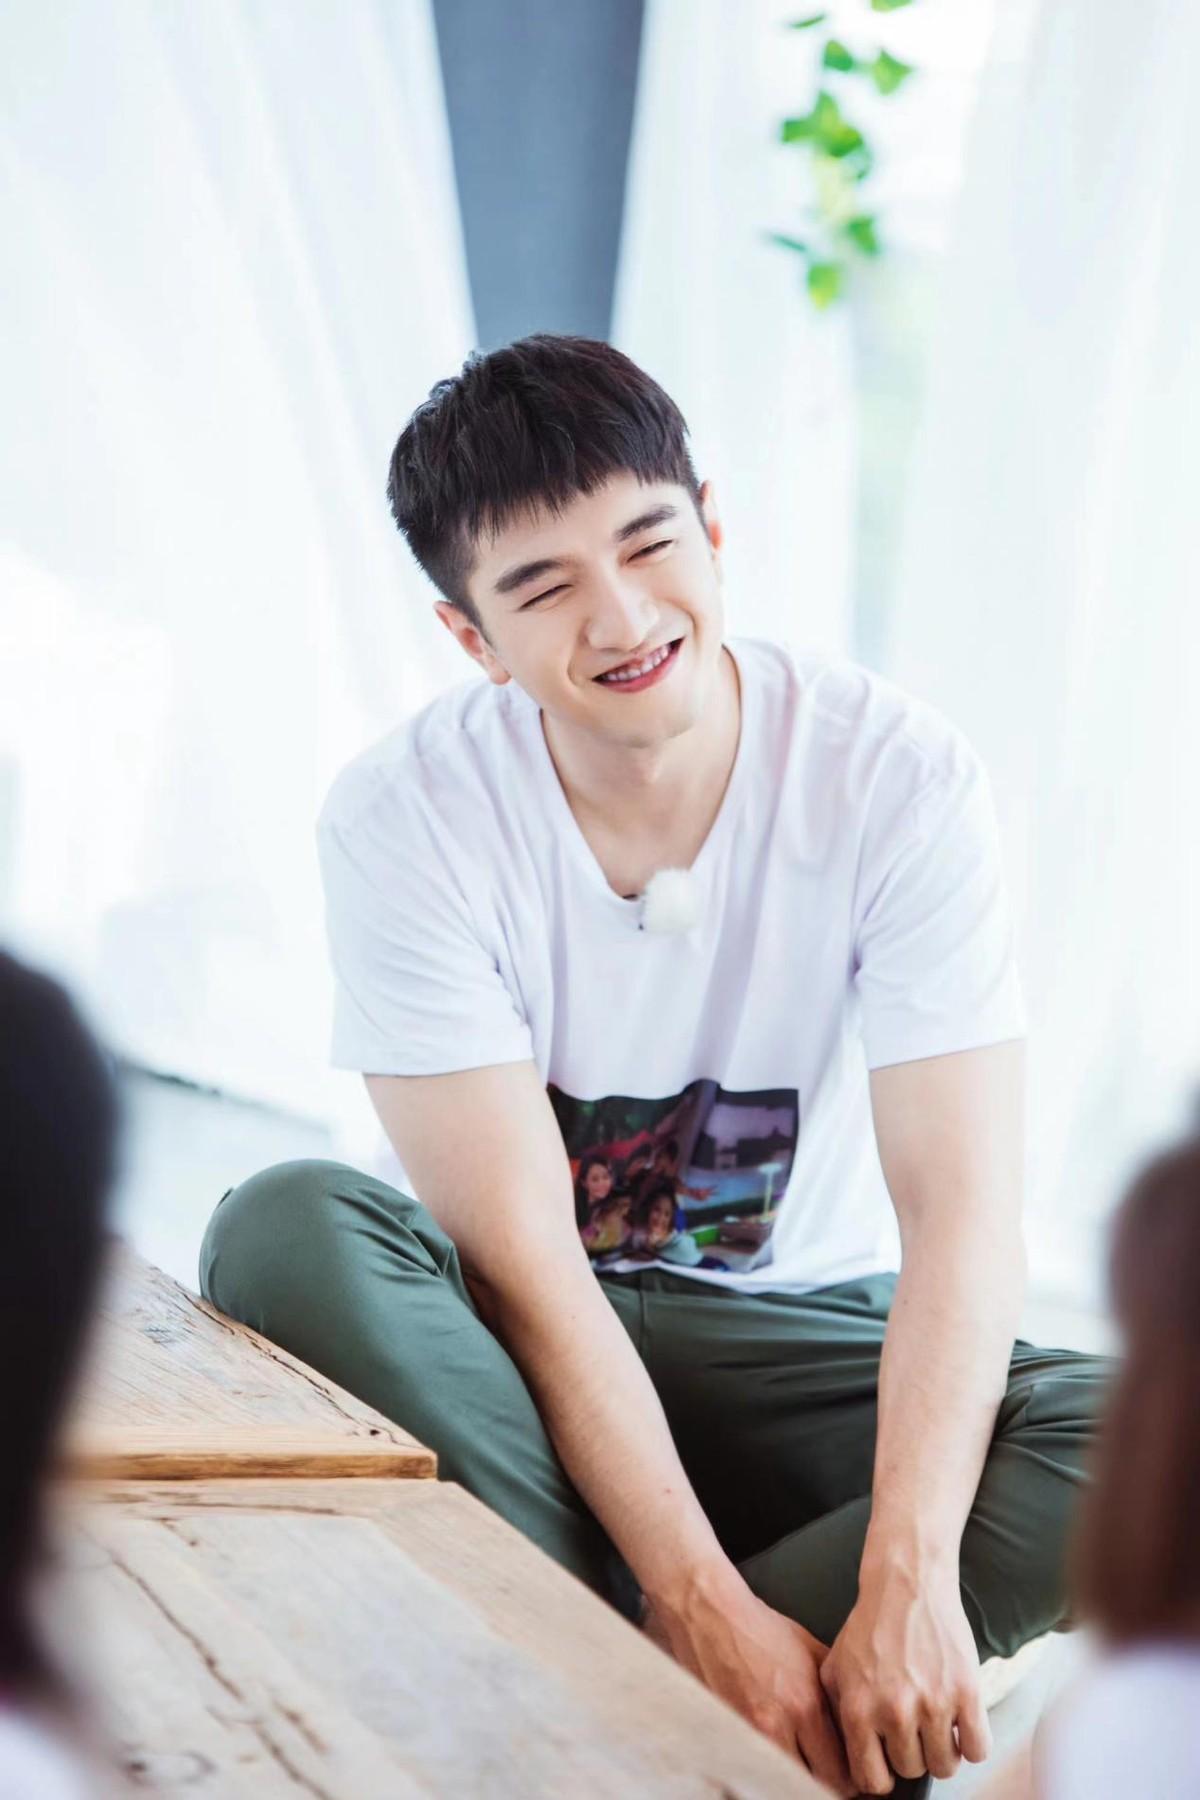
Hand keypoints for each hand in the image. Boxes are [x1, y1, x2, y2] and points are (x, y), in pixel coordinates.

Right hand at [643, 1570, 853, 1793]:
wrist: (711, 1616)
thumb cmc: (760, 1630)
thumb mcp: (811, 1652)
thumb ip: (834, 1693)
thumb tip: (853, 1723)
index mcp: (804, 1705)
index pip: (838, 1772)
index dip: (848, 1780)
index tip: (849, 1776)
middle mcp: (777, 1726)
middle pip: (811, 1785)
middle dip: (823, 1784)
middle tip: (826, 1775)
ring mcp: (747, 1734)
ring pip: (781, 1781)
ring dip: (794, 1777)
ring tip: (799, 1764)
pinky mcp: (725, 1735)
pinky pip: (752, 1769)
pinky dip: (765, 1767)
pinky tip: (770, 1755)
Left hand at [820, 1566, 990, 1793]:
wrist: (906, 1586)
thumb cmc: (870, 1628)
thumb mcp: (835, 1669)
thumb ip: (837, 1717)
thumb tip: (843, 1762)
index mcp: (859, 1710)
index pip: (872, 1781)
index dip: (881, 1774)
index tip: (887, 1761)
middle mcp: (895, 1712)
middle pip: (912, 1770)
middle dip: (912, 1752)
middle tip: (912, 1725)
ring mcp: (933, 1704)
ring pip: (945, 1766)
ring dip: (942, 1750)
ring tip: (935, 1723)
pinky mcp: (967, 1693)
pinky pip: (978, 1750)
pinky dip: (971, 1742)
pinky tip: (959, 1720)